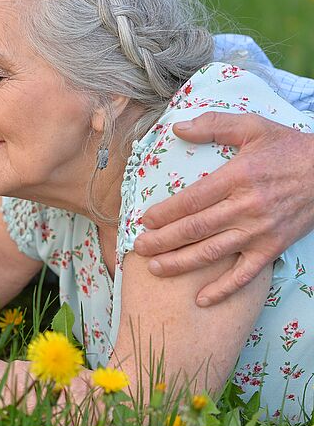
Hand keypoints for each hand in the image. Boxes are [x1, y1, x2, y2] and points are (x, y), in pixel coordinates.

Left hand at [134, 112, 313, 306]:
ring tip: (154, 268)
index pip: (191, 200)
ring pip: (212, 253)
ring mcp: (260, 232)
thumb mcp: (252, 127)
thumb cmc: (288, 148)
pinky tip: (201, 299)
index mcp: (237, 178)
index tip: (144, 220)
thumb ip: (214, 125)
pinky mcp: (273, 249)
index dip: (164, 212)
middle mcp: (246, 208)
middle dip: (162, 241)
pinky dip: (223, 289)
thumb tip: (178, 127)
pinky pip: (245, 275)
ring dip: (180, 263)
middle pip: (195, 229)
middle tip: (138, 248)